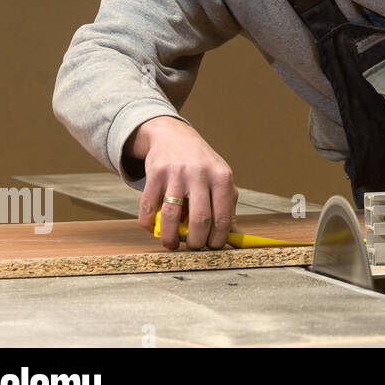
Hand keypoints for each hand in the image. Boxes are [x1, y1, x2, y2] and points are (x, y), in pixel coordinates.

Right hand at [131, 116, 236, 249]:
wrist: (174, 136)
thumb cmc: (202, 164)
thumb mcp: (220, 178)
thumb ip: (228, 205)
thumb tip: (235, 238)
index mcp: (222, 177)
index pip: (223, 216)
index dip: (218, 238)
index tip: (212, 247)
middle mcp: (200, 174)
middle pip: (200, 220)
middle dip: (196, 242)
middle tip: (192, 247)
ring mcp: (176, 173)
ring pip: (173, 217)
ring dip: (171, 238)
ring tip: (172, 243)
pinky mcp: (155, 174)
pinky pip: (149, 208)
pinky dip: (149, 225)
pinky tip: (153, 229)